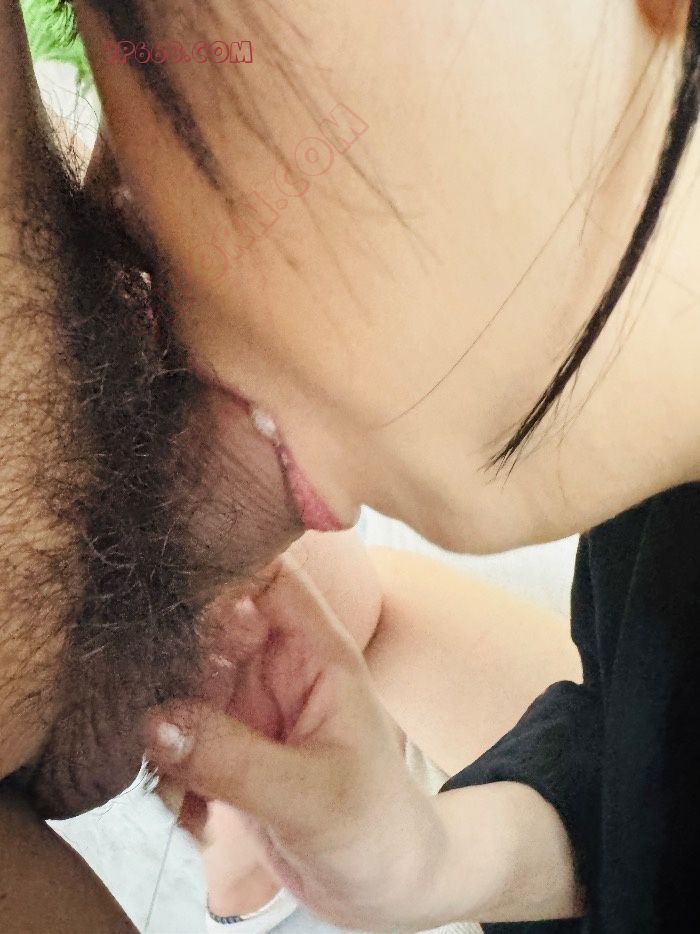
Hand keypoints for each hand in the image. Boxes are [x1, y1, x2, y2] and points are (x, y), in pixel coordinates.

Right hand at [144, 556, 448, 932]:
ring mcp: (250, 706)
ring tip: (164, 768)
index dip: (220, 562)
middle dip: (169, 649)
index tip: (162, 574)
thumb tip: (154, 721)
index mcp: (317, 653)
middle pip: (210, 623)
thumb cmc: (376, 829)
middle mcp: (278, 668)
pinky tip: (181, 803)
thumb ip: (234, 759)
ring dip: (161, 715)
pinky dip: (167, 761)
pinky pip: (179, 730)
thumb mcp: (310, 796)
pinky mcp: (229, 743)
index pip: (268, 576)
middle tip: (137, 688)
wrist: (385, 886)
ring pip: (185, 679)